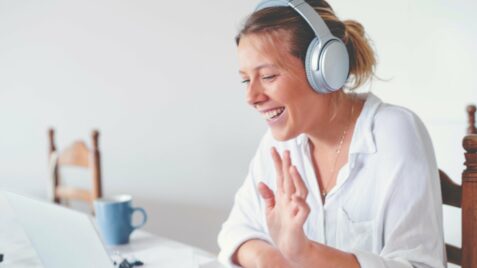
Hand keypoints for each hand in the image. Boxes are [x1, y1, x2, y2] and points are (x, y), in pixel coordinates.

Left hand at [258, 147, 310, 262]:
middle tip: (285, 151)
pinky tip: (295, 196)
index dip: (277, 163)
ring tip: (292, 168)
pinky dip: (300, 203)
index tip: (273, 150)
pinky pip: (304, 210)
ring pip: (301, 191)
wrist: (289, 248)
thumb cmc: (282, 229)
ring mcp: (296, 210)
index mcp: (283, 197)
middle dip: (288, 166)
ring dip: (297, 180)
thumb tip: (261, 183)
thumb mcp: (270, 211)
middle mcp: (291, 200)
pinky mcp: (299, 221)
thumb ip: (268, 197)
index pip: (280, 177)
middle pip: (290, 180)